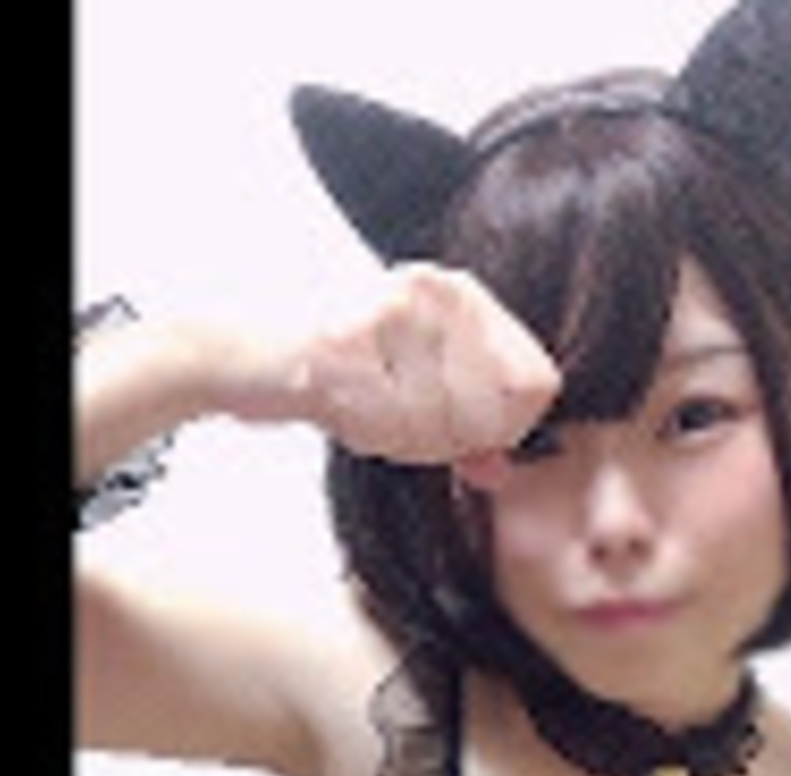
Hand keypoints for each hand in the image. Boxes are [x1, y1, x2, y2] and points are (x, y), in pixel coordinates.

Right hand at [231, 264, 560, 474]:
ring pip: (444, 421)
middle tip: (402, 426)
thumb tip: (500, 469)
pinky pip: (395, 421)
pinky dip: (373, 432)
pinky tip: (344, 406)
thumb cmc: (342, 377)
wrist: (252, 356)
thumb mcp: (416, 398)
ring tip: (367, 409)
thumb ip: (468, 430)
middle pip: (496, 407)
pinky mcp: (356, 334)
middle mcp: (440, 290)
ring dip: (407, 439)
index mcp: (464, 294)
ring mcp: (400, 308)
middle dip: (453, 439)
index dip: (508, 427)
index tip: (468, 438)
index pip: (537, 381)